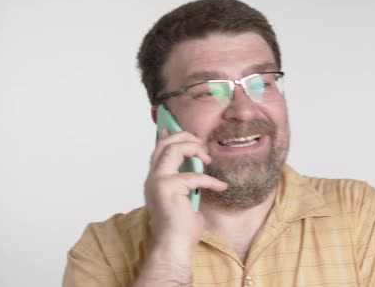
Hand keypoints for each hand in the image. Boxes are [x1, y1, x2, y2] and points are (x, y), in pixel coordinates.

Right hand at [140, 128, 226, 280]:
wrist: (174, 247)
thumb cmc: (181, 228)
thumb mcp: (186, 198)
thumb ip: (187, 181)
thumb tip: (195, 168)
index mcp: (155, 180)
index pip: (159, 150)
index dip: (169, 136)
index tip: (178, 127)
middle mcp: (153, 178)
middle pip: (164, 143)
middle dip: (184, 136)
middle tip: (201, 143)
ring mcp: (158, 182)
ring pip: (173, 149)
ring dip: (194, 148)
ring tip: (207, 159)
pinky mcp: (168, 188)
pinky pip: (193, 175)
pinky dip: (210, 180)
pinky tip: (221, 187)